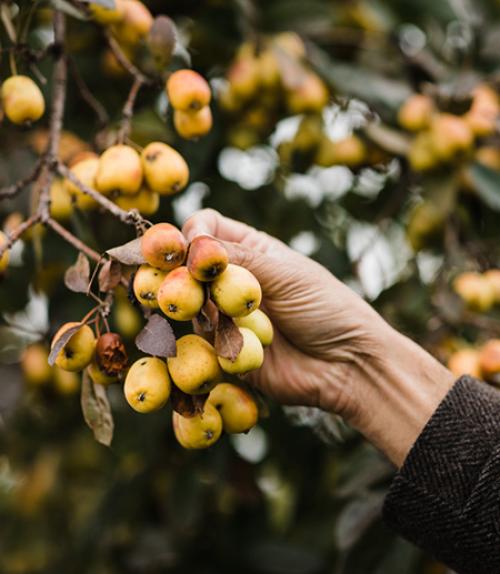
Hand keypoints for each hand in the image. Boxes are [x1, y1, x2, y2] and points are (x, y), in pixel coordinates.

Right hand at [183, 209, 453, 465]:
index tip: (188, 248)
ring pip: (188, 304)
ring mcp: (226, 315)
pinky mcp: (225, 349)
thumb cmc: (326, 308)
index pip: (207, 227)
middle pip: (189, 266)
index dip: (193, 233)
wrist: (346, 364)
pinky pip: (200, 341)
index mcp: (252, 250)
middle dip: (180, 272)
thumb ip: (239, 258)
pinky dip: (202, 339)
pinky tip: (215, 341)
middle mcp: (233, 279)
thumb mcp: (286, 274)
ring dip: (191, 307)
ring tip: (205, 315)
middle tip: (178, 284)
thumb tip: (192, 242)